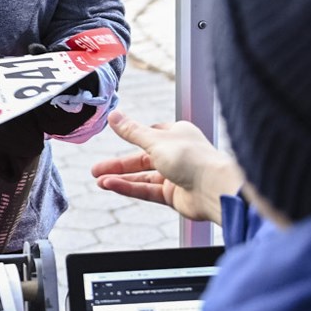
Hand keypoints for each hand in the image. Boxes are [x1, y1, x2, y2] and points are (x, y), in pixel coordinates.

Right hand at [90, 111, 244, 224]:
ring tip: (99, 181)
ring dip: (121, 178)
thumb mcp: (155, 141)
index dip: (133, 137)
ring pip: (142, 177)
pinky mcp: (174, 195)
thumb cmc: (192, 158)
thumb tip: (113, 115)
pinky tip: (112, 186)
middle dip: (118, 165)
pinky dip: (129, 188)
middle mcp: (177, 154)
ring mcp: (176, 176)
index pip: (150, 135)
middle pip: (142, 159)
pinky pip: (146, 190)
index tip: (114, 138)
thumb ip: (131, 131)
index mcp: (177, 135)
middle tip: (96, 170)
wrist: (214, 188)